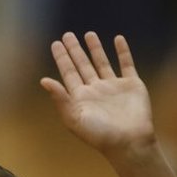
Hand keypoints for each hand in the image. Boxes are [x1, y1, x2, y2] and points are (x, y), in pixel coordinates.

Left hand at [40, 31, 154, 156]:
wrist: (129, 142)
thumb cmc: (100, 134)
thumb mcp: (74, 118)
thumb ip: (60, 98)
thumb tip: (43, 80)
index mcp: (81, 97)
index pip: (68, 73)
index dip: (62, 58)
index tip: (56, 43)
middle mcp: (96, 90)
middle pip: (82, 65)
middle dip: (75, 50)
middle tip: (67, 35)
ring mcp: (114, 87)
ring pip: (102, 63)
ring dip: (96, 49)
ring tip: (88, 34)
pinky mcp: (132, 86)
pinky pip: (126, 64)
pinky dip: (123, 51)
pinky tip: (118, 39)